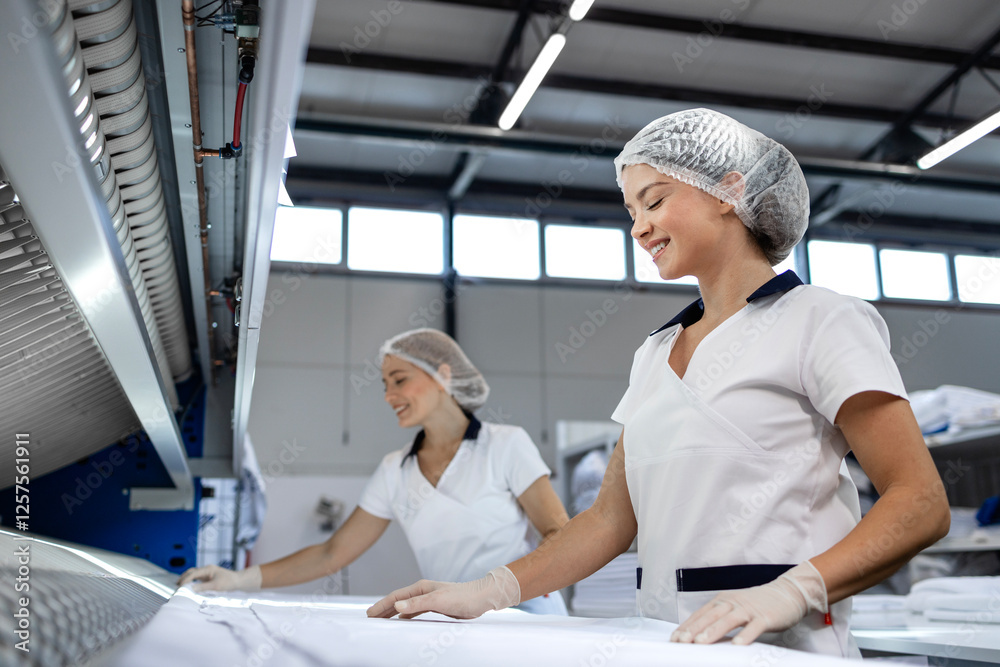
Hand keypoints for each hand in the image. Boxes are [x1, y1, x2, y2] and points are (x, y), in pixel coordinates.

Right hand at [177, 564, 262, 592]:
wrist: (239, 581)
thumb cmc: (229, 582)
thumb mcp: (216, 586)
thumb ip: (203, 587)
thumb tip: (191, 589)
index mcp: (208, 569)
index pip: (193, 573)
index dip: (185, 579)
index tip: (179, 586)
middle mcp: (207, 570)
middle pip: (192, 572)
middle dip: (184, 577)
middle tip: (176, 585)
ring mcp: (208, 573)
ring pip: (194, 575)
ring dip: (187, 579)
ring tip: (180, 586)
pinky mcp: (209, 578)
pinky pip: (198, 579)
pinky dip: (192, 582)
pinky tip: (189, 587)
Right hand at [367, 566, 520, 619]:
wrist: (482, 598)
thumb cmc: (463, 597)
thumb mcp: (438, 600)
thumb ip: (417, 603)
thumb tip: (397, 605)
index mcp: (421, 587)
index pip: (395, 596)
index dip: (381, 605)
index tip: (369, 614)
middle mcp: (423, 591)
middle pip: (398, 600)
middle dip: (383, 609)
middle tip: (369, 618)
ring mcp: (429, 599)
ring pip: (405, 606)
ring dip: (392, 612)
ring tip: (381, 620)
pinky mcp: (436, 606)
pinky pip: (415, 611)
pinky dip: (405, 616)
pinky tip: (401, 621)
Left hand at [670, 561, 826, 645]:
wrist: (787, 593)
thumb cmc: (757, 603)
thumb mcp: (734, 607)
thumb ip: (719, 619)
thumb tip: (699, 636)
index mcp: (723, 600)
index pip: (701, 614)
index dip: (687, 626)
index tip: (674, 638)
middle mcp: (733, 603)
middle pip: (710, 616)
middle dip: (694, 629)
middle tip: (681, 642)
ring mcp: (749, 609)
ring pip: (728, 620)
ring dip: (714, 631)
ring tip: (701, 643)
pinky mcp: (765, 617)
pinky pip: (754, 627)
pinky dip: (745, 635)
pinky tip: (738, 645)